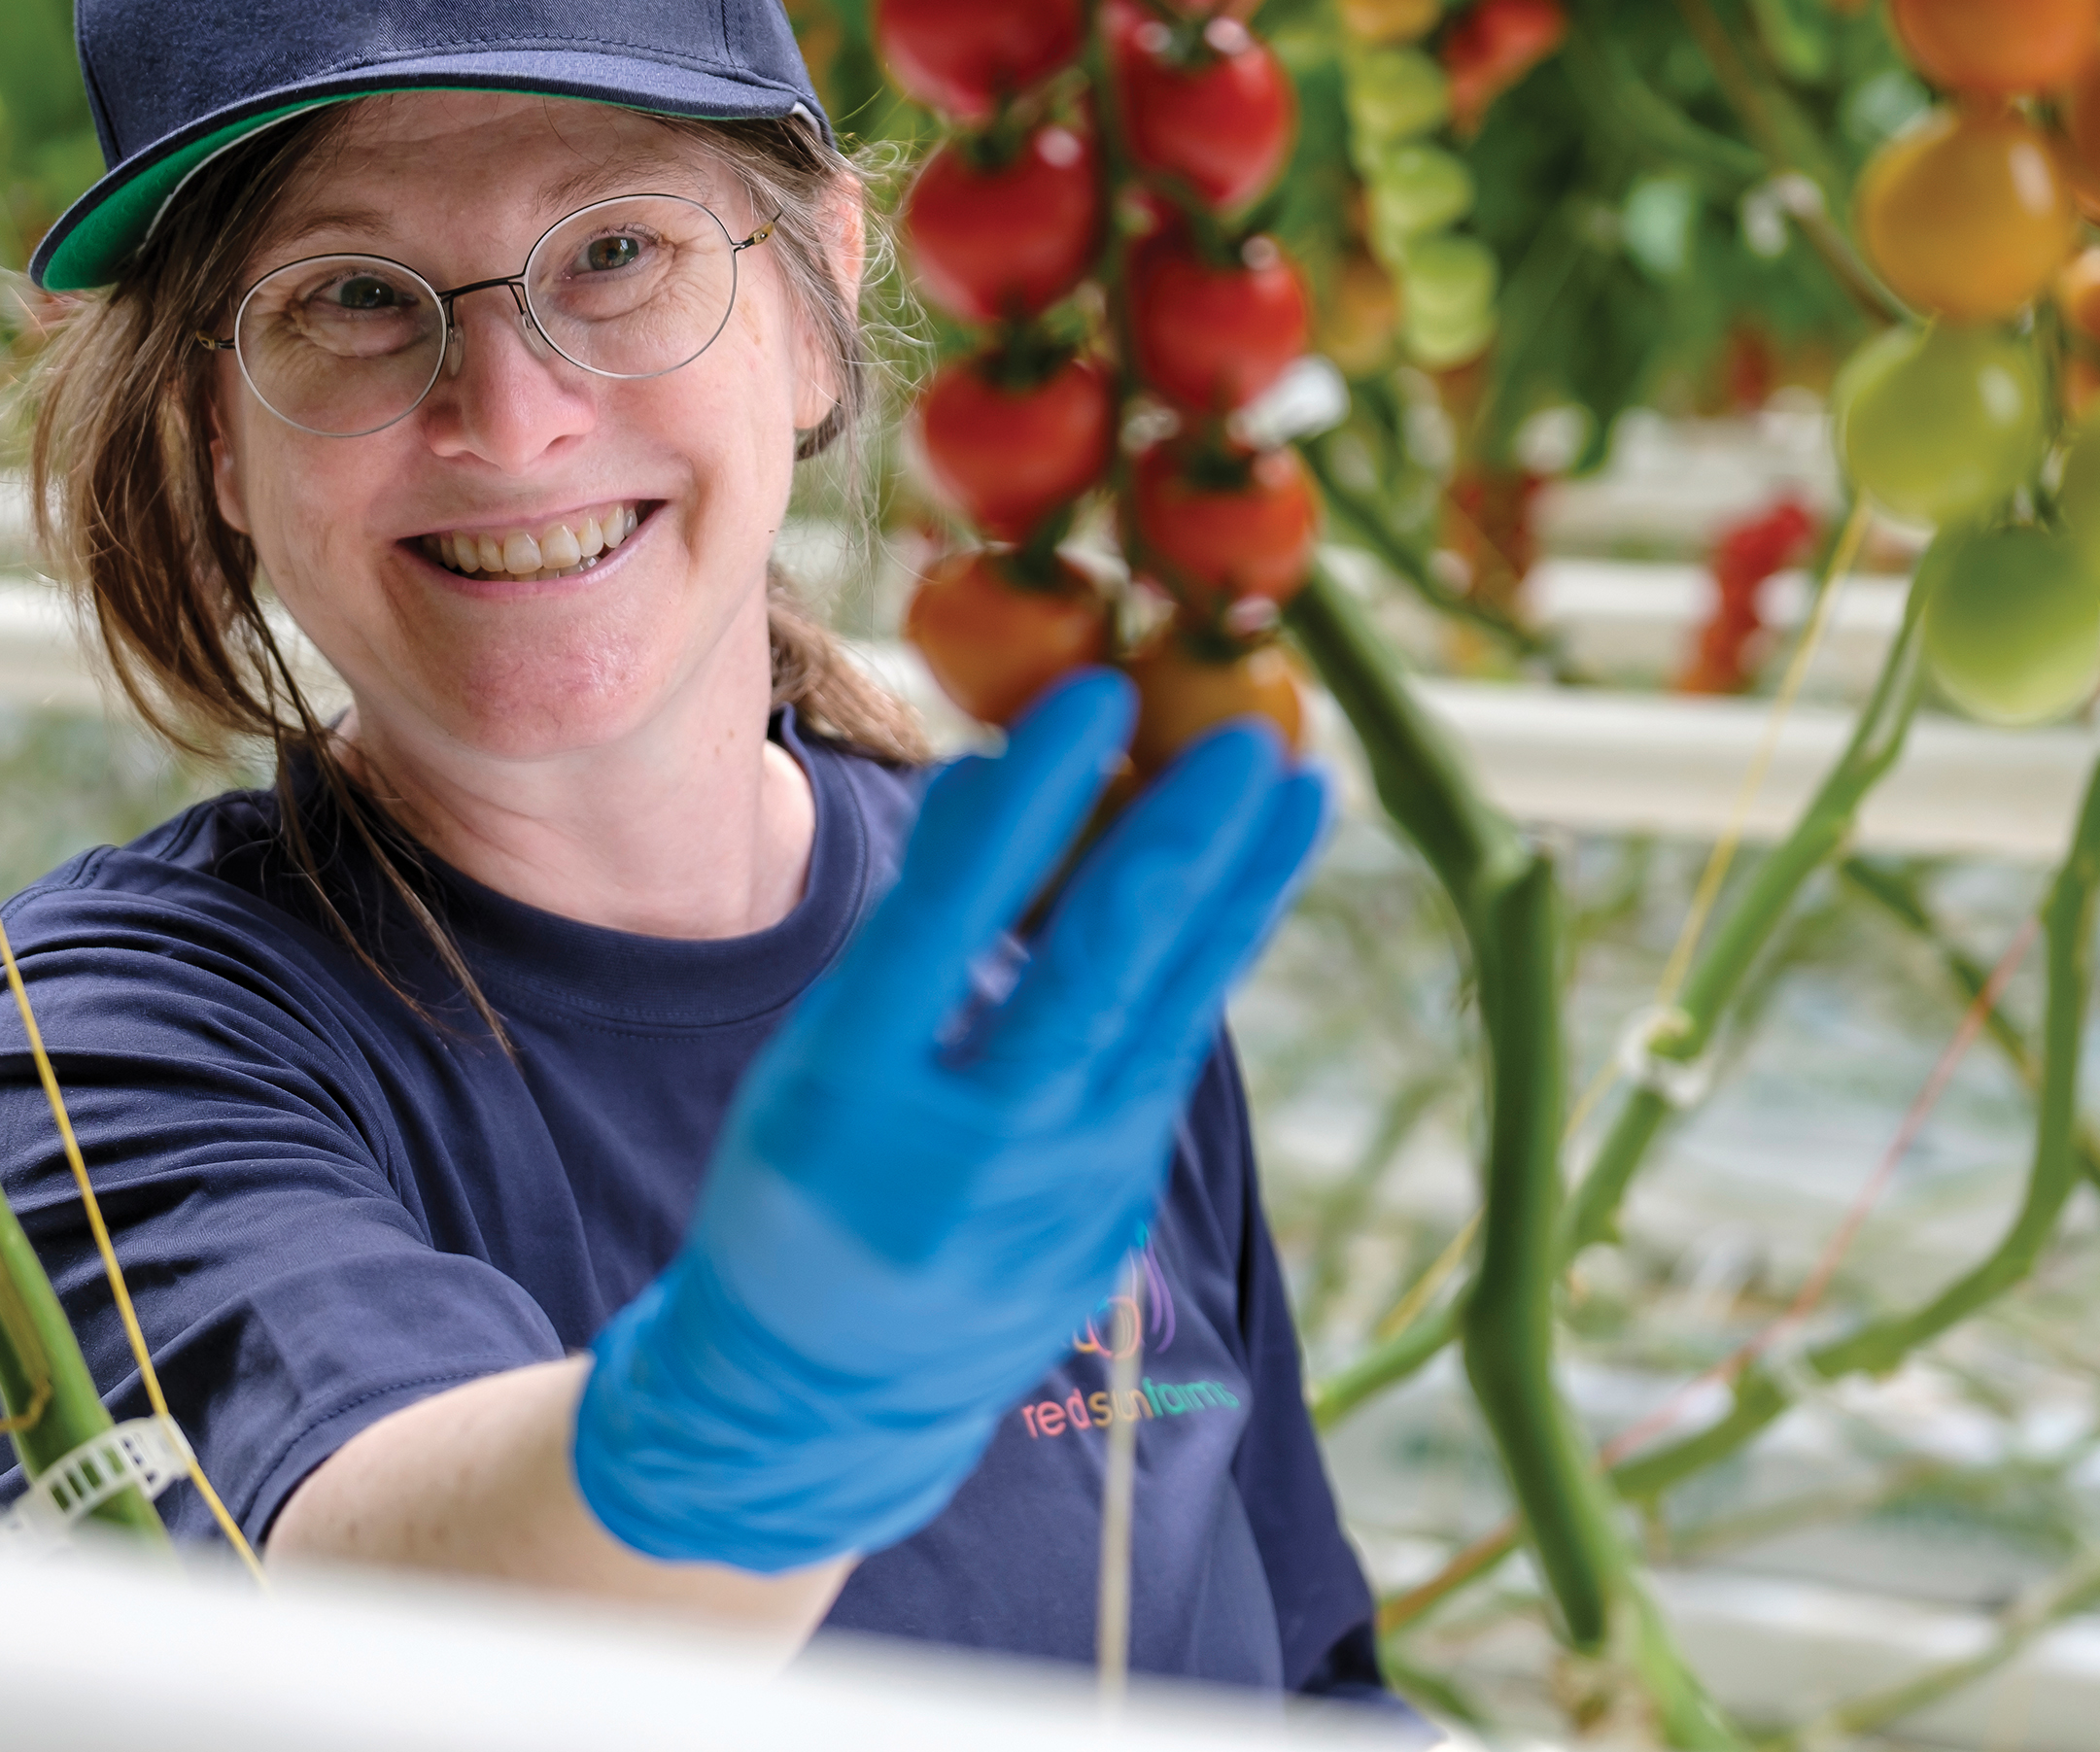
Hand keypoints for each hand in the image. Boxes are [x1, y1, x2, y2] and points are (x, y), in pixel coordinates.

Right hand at [574, 671, 1328, 1570]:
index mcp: (847, 1099)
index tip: (1098, 697)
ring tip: (1296, 791)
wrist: (820, 1402)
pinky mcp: (1112, 1229)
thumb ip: (907, 931)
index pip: (947, 920)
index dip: (1032, 803)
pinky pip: (1162, 1072)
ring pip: (1164, 1021)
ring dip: (1237, 897)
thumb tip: (994, 775)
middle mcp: (959, 1156)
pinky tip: (1245, 886)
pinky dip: (1205, 971)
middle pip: (1089, 977)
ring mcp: (1050, 1204)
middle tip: (1247, 740)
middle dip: (1179, 850)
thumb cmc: (803, 1187)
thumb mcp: (814, 1059)